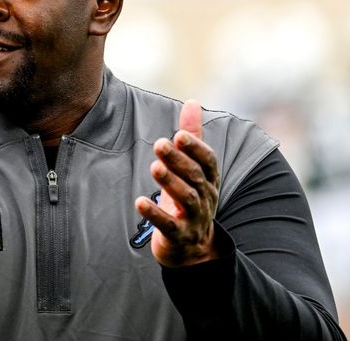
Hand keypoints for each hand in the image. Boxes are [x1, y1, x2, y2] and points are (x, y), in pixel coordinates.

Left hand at [135, 100, 219, 267]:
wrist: (193, 248)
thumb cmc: (191, 199)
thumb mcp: (194, 168)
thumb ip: (193, 137)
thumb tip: (192, 102)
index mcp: (209, 179)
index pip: (207, 161)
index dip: (195, 148)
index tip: (179, 134)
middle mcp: (206, 197)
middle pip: (195, 177)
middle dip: (178, 160)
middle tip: (159, 144)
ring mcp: (194, 218)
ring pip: (186, 198)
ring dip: (170, 182)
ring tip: (154, 167)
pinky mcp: (179, 236)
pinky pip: (169, 225)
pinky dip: (154, 214)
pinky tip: (139, 202)